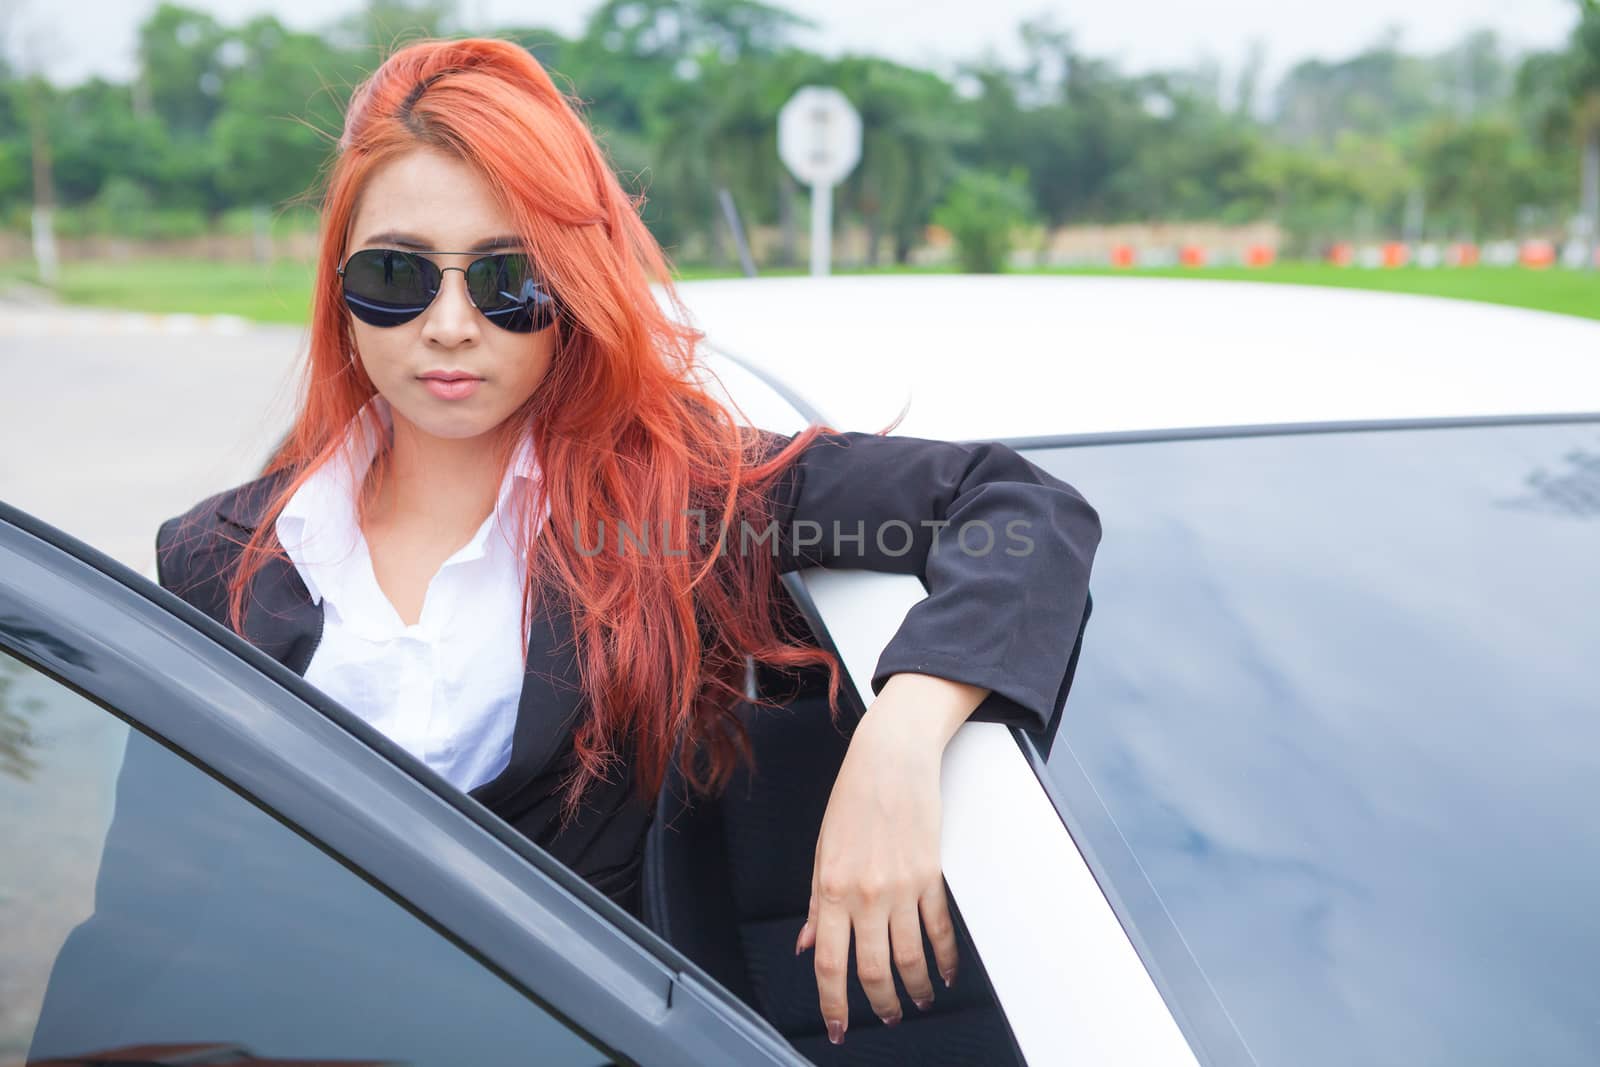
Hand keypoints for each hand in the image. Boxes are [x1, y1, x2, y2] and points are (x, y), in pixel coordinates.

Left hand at [793, 672, 987, 1044]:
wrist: (891, 759)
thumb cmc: (853, 797)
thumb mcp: (822, 850)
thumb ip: (817, 902)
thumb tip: (808, 944)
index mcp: (832, 888)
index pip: (830, 963)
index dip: (833, 1004)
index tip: (838, 1026)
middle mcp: (866, 893)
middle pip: (874, 970)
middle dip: (881, 1005)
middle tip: (885, 1018)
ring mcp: (902, 887)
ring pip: (911, 957)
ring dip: (914, 989)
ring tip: (916, 1001)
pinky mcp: (931, 876)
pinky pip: (939, 929)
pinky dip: (944, 958)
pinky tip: (942, 972)